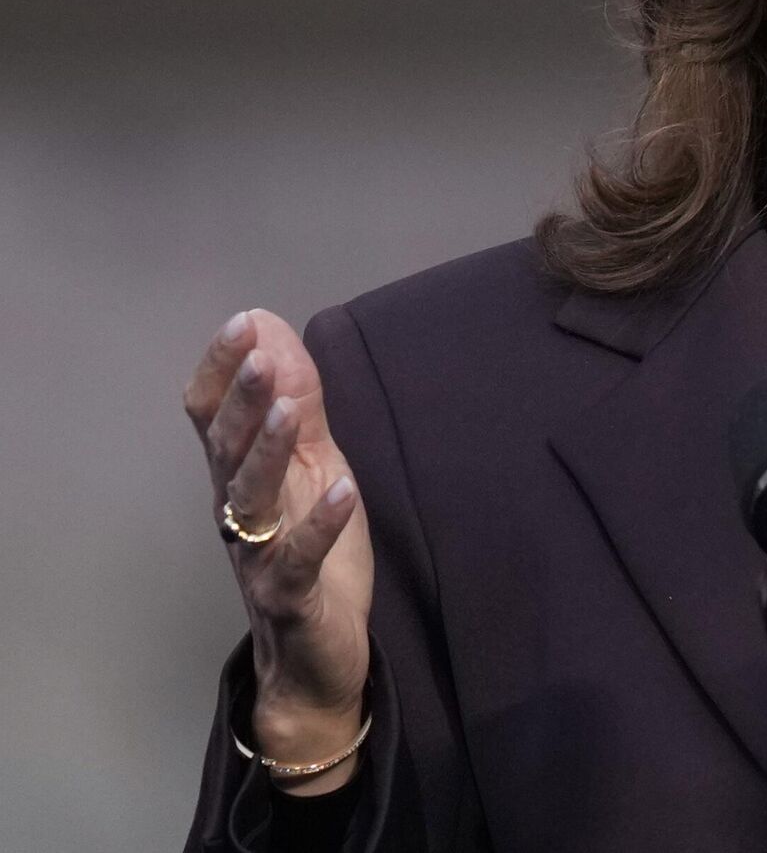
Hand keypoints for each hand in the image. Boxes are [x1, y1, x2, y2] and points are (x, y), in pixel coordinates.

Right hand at [184, 309, 373, 792]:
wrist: (313, 660)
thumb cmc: (311, 553)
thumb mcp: (312, 467)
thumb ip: (299, 405)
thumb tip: (274, 330)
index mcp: (238, 477)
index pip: (210, 415)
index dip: (222, 369)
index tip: (244, 321)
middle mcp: (238, 512)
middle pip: (225, 450)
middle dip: (243, 399)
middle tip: (259, 352)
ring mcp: (260, 555)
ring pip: (252, 498)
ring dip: (268, 450)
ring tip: (291, 407)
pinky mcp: (292, 596)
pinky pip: (299, 559)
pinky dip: (320, 524)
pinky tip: (342, 490)